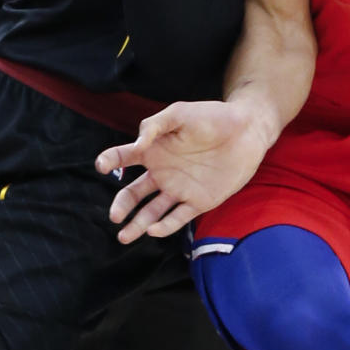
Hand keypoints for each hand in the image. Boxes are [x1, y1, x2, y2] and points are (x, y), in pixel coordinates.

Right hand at [95, 96, 274, 243]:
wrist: (247, 130)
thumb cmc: (212, 117)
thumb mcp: (180, 113)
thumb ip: (155, 125)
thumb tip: (137, 144)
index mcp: (155, 149)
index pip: (125, 157)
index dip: (110, 160)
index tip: (101, 165)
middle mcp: (163, 172)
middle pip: (134, 193)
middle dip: (122, 205)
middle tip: (115, 215)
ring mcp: (180, 188)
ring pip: (152, 212)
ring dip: (137, 224)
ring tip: (124, 236)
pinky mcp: (199, 201)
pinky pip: (177, 218)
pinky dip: (164, 226)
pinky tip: (153, 230)